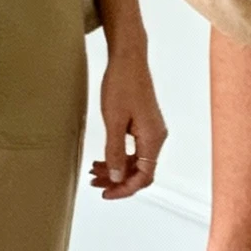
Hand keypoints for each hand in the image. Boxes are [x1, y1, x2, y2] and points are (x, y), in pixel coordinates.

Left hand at [90, 44, 166, 199]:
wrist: (128, 58)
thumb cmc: (122, 84)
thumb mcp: (114, 121)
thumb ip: (116, 151)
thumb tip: (118, 177)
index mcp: (153, 138)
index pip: (144, 176)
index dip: (125, 188)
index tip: (106, 193)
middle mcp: (156, 137)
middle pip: (141, 171)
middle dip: (118, 180)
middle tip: (95, 183)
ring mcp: (151, 131)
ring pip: (136, 161)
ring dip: (117, 169)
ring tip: (94, 171)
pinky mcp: (144, 124)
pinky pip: (134, 149)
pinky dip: (119, 156)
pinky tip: (103, 157)